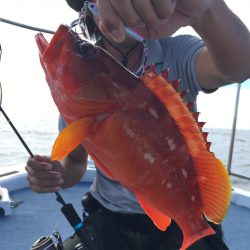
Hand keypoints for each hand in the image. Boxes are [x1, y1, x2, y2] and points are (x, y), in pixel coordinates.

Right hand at [25, 155, 63, 192]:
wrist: (60, 172)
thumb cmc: (55, 164)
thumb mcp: (53, 160)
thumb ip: (46, 159)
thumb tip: (36, 157)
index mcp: (32, 161)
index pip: (31, 163)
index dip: (40, 165)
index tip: (51, 167)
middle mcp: (29, 170)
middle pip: (36, 173)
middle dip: (49, 174)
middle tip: (59, 175)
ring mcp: (31, 180)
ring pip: (38, 182)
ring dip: (51, 182)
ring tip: (61, 181)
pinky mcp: (34, 187)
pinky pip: (40, 190)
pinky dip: (50, 189)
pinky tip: (58, 187)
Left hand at [97, 0, 213, 41]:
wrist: (194, 9)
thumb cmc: (166, 17)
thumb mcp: (142, 28)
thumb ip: (122, 27)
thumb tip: (102, 26)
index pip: (106, 1)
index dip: (109, 18)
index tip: (120, 36)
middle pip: (120, 0)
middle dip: (134, 19)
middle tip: (149, 20)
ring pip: (139, 1)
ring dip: (152, 17)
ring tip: (163, 11)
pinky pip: (159, 0)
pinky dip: (164, 10)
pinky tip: (173, 3)